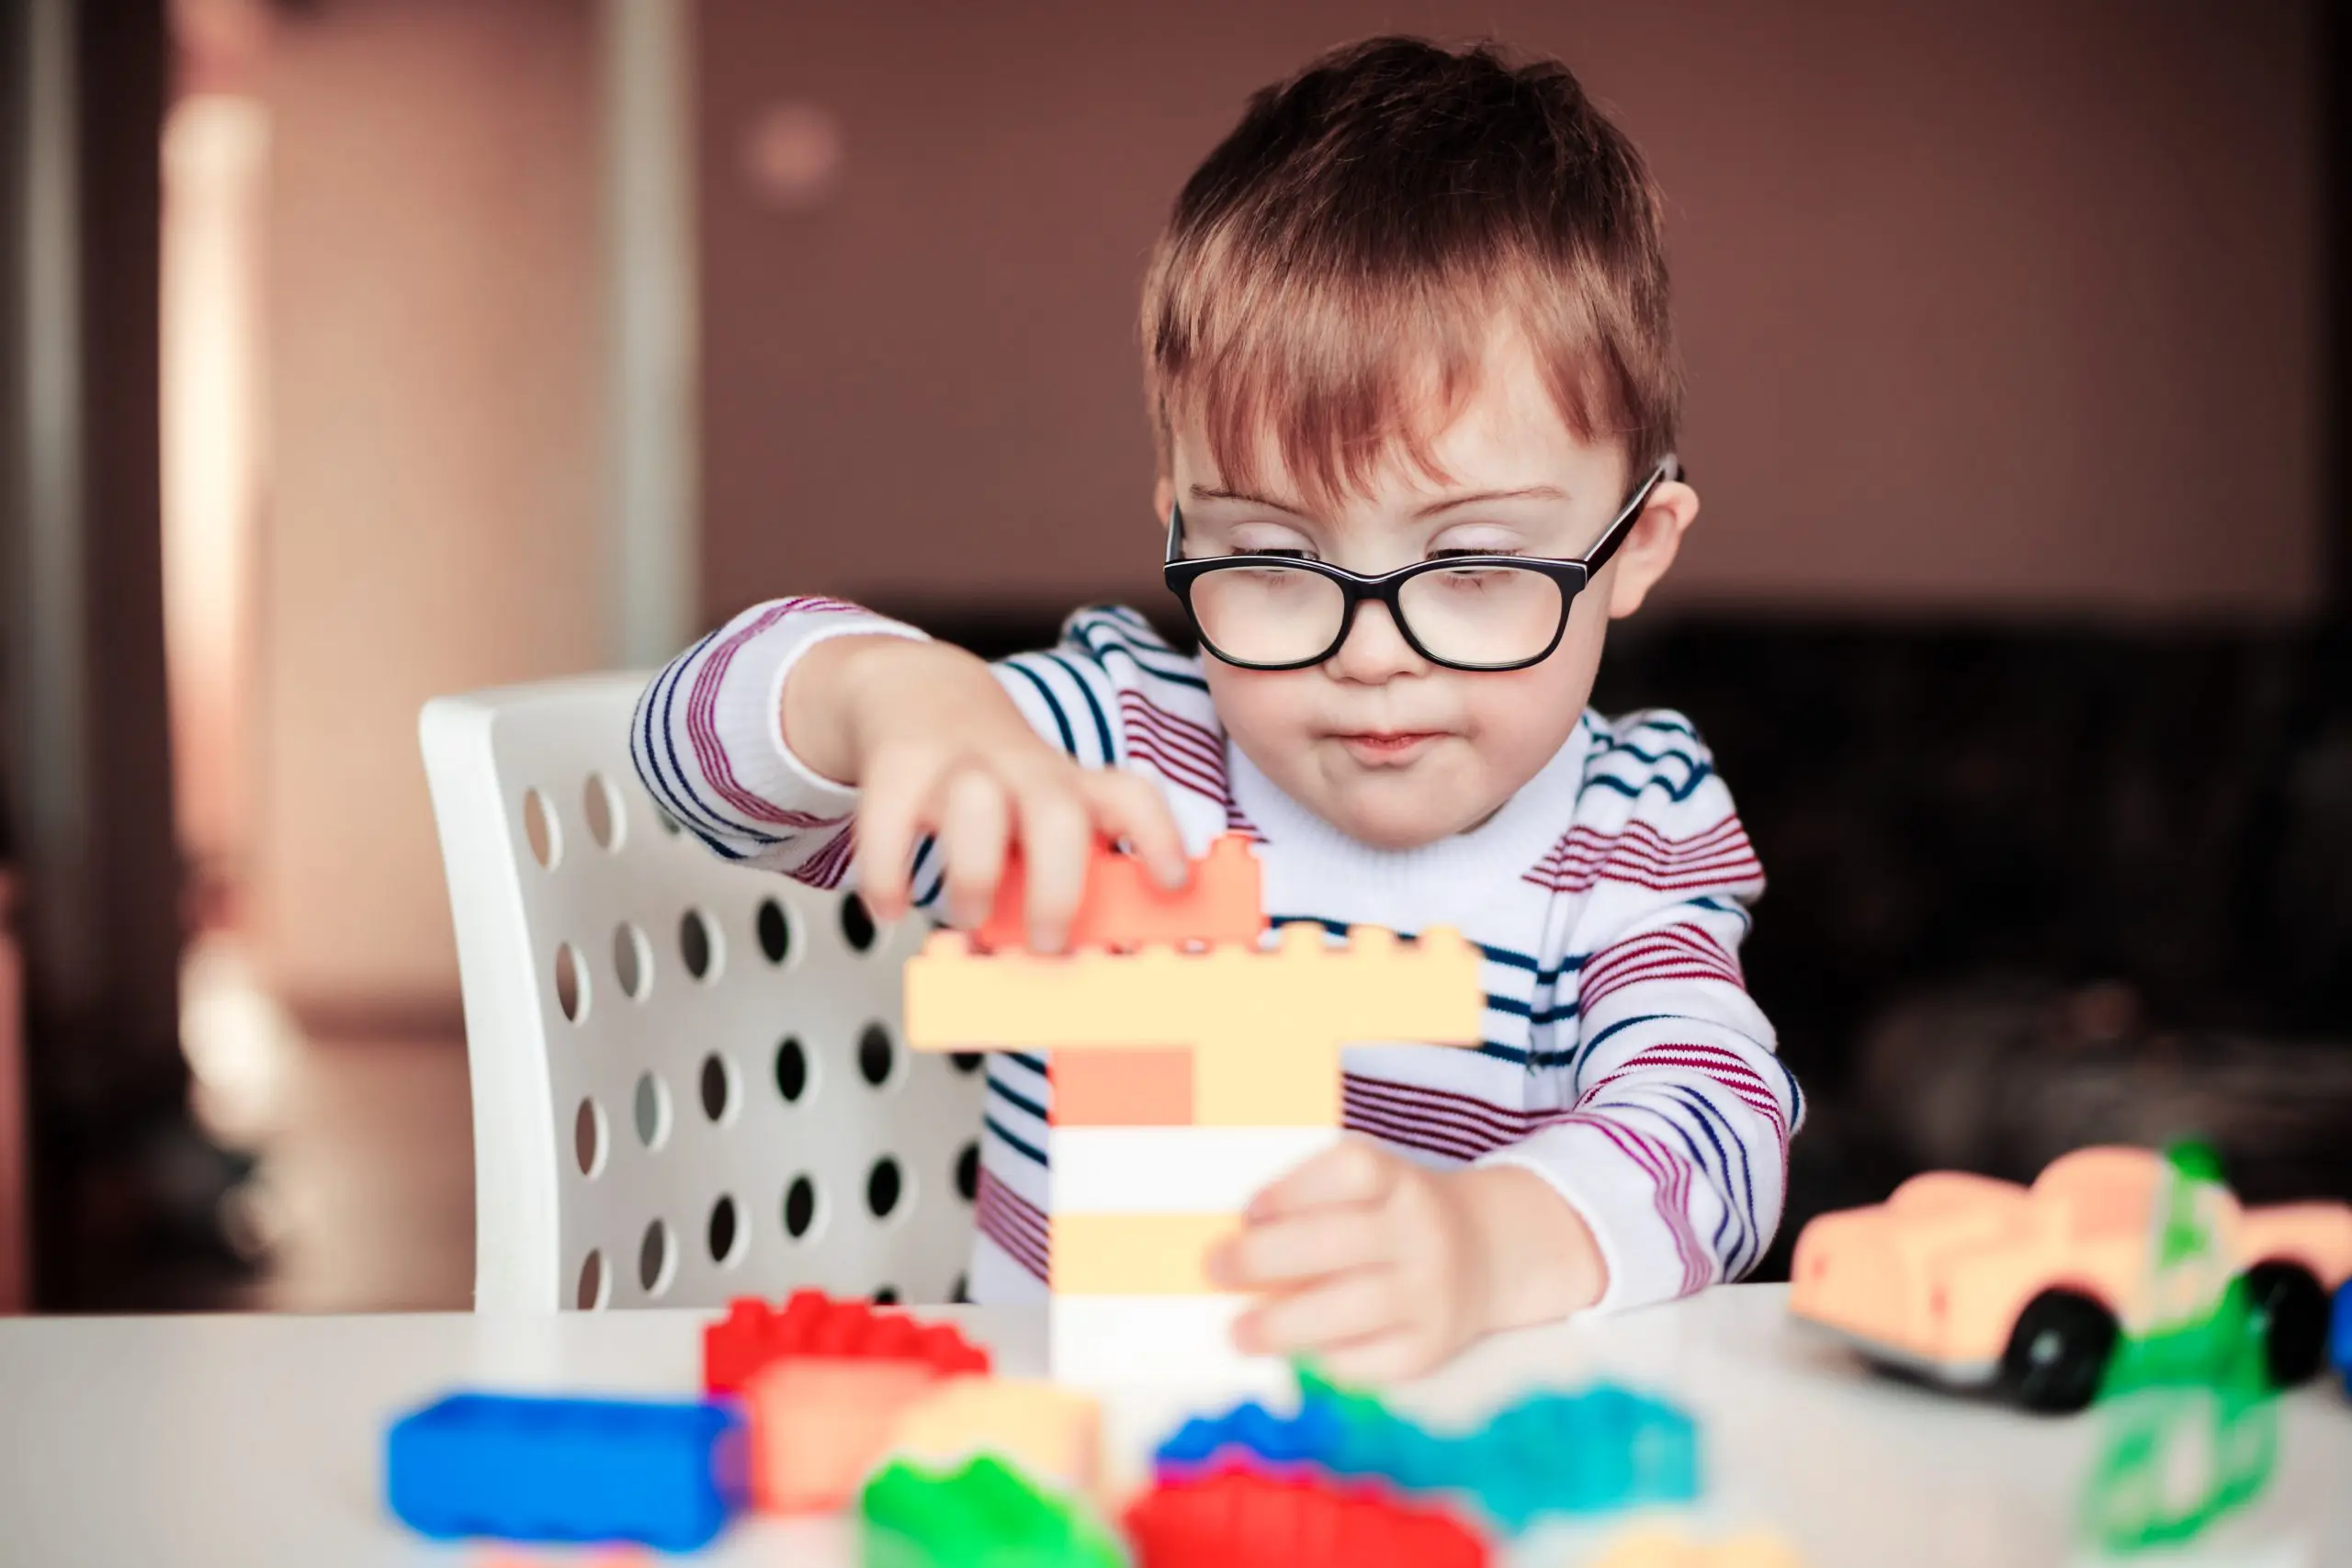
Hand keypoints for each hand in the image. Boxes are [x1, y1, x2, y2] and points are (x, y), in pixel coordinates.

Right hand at [783, 636, 1186, 950]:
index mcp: (1068, 787)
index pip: (1129, 797)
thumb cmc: (991, 779)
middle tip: (1048, 942)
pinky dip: (886, 876)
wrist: (919, 694)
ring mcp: (958, 767)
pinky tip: (891, 908)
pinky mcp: (898, 768)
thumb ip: (1058, 877)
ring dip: (973, 875)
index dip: (1157, 837)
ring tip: (968, 914)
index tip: (1172, 882)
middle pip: (1055, 811)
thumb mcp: (1039, 812)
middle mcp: (1021, 773)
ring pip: (974, 803)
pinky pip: (886, 820)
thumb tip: (1080, 967)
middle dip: (1057, 885)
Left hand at [1205, 1138, 1607, 1382]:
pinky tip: (1291, 1354)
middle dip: (1267, 1258)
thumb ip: (1312, 1201)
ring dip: (1284, 1324)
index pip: (1353, 1172)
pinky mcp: (1430, 1347)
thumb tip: (1230, 1237)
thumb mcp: (1371, 1187)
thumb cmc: (1392, 1216)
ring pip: (1352, 1309)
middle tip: (1215, 1268)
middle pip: (1339, 1242)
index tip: (1249, 1209)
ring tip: (1236, 1333)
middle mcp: (1421, 1233)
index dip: (1296, 1189)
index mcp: (1399, 1181)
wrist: (1484, 1254)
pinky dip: (1322, 1359)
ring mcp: (1431, 1294)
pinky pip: (1370, 1360)